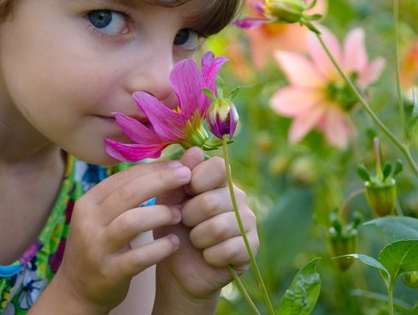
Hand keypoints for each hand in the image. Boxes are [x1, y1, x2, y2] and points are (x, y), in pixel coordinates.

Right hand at [49, 161, 191, 312]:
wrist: (77, 290)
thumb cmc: (100, 244)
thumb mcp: (104, 216)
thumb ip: (128, 194)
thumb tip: (164, 166)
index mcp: (88, 202)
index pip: (123, 176)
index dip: (154, 168)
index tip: (179, 165)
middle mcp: (89, 222)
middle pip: (128, 194)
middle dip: (161, 181)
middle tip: (187, 177)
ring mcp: (97, 248)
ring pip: (131, 221)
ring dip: (160, 214)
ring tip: (179, 214)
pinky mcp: (110, 272)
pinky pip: (139, 257)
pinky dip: (160, 248)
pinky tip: (174, 242)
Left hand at [153, 148, 258, 305]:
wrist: (178, 267)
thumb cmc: (172, 226)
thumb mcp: (167, 199)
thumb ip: (178, 175)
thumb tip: (195, 150)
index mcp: (220, 180)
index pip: (218, 166)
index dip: (196, 181)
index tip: (184, 194)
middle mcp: (239, 197)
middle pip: (211, 201)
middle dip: (189, 217)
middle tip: (186, 223)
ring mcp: (248, 222)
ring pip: (218, 227)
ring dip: (197, 238)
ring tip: (195, 240)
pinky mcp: (250, 248)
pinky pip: (228, 249)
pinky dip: (209, 255)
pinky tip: (207, 256)